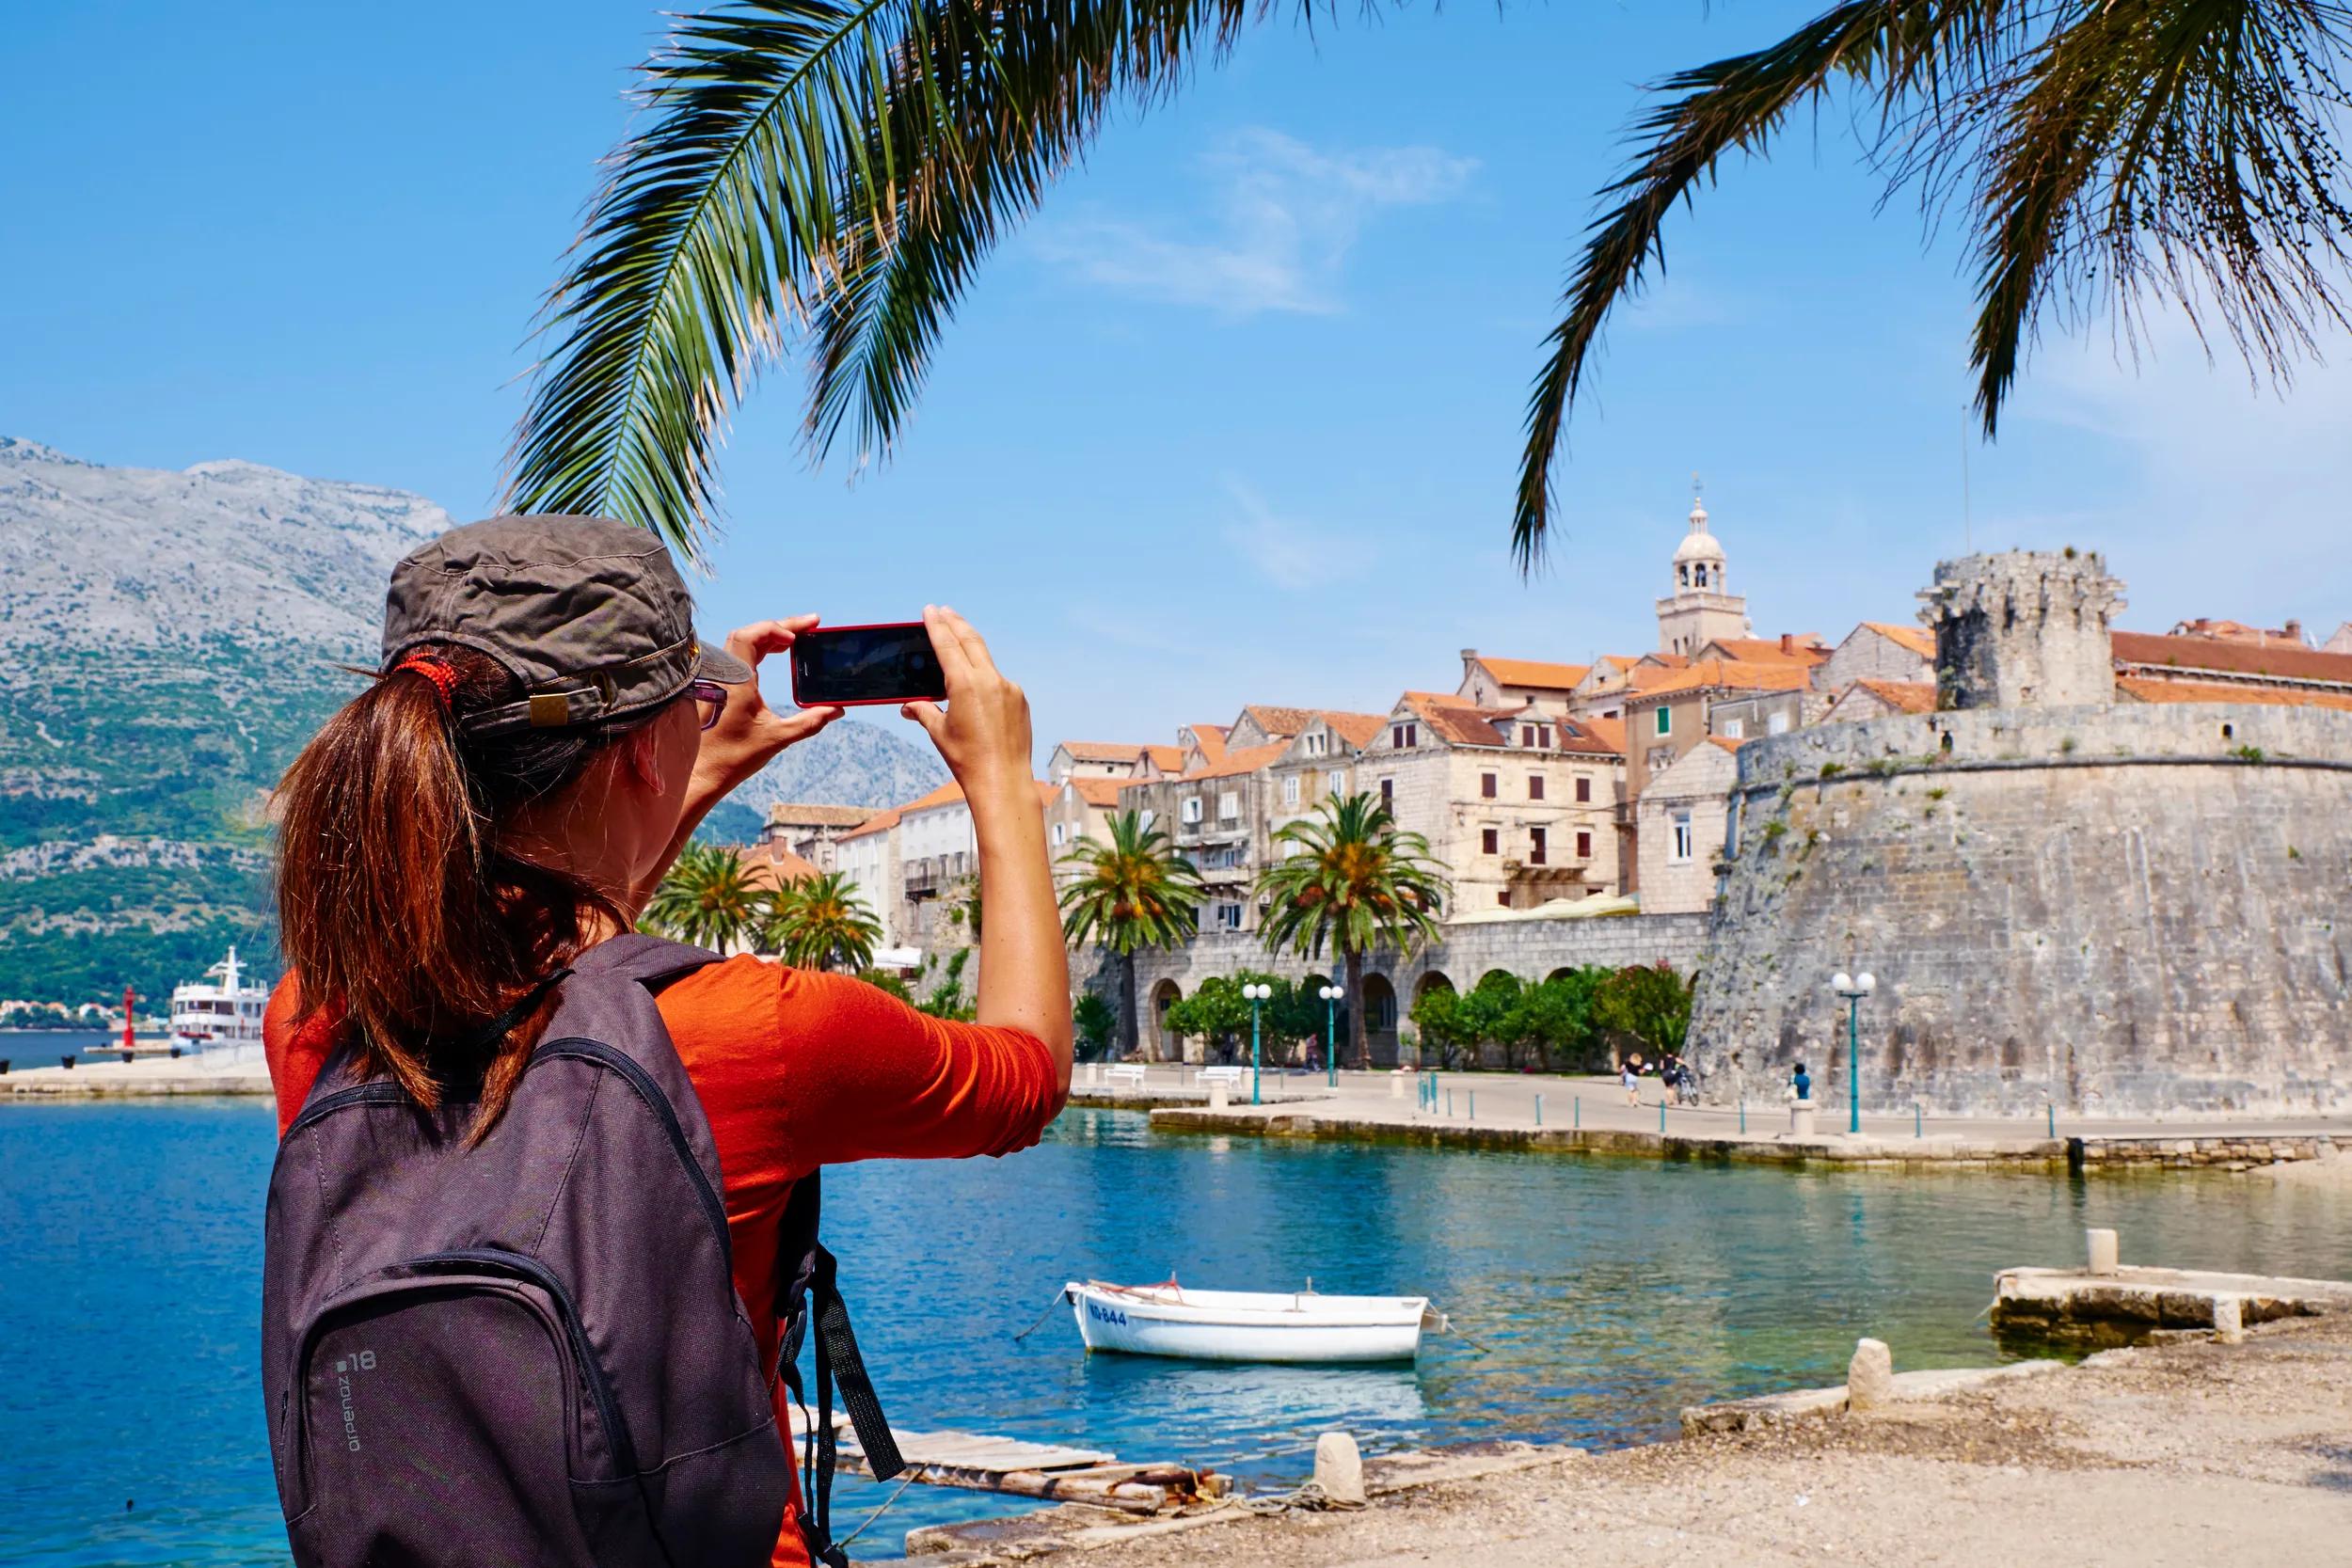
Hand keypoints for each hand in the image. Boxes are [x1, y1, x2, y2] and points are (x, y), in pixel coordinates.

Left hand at [693, 616, 843, 792]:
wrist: (701, 773)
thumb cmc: (733, 757)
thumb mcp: (777, 738)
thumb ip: (809, 722)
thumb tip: (836, 710)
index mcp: (736, 681)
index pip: (752, 636)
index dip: (776, 629)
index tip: (800, 636)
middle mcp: (724, 675)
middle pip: (750, 634)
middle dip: (780, 628)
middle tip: (809, 626)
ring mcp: (718, 680)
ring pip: (742, 643)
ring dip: (769, 637)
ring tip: (796, 639)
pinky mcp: (717, 688)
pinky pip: (738, 656)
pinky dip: (759, 649)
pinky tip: (774, 653)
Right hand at [900, 606, 1031, 793]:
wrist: (1003, 780)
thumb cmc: (967, 759)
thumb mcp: (939, 732)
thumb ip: (923, 710)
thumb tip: (909, 706)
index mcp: (965, 684)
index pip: (948, 645)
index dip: (937, 625)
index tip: (930, 610)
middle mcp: (990, 680)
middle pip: (971, 641)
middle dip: (956, 623)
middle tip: (944, 611)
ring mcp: (1009, 688)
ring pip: (986, 660)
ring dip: (971, 648)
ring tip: (959, 639)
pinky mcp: (1020, 700)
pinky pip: (999, 681)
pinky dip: (985, 676)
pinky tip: (977, 680)